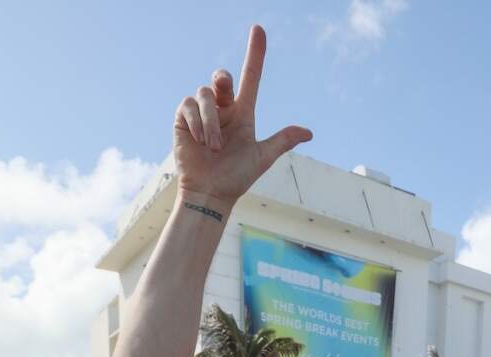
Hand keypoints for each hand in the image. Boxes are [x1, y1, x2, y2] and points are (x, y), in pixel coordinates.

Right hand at [172, 26, 310, 210]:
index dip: (255, 52)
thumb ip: (282, 141)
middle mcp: (223, 109)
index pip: (251, 76)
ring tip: (214, 146)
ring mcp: (201, 115)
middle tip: (224, 87)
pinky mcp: (182, 121)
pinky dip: (195, 122)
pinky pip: (187, 105)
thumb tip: (308, 133)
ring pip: (205, 95)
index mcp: (243, 112)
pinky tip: (200, 141)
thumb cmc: (236, 177)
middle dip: (223, 78)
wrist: (210, 193)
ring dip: (211, 120)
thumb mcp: (262, 157)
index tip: (258, 29)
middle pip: (221, 78)